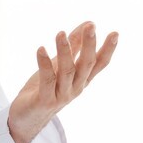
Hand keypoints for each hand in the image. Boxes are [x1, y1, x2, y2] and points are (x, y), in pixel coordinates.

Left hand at [7, 22, 118, 142]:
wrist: (27, 118)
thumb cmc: (45, 88)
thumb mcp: (61, 65)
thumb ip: (74, 46)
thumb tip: (88, 23)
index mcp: (82, 79)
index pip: (99, 63)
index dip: (107, 50)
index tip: (115, 33)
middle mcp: (75, 87)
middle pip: (85, 65)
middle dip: (89, 46)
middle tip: (91, 27)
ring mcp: (61, 95)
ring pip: (66, 71)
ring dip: (64, 51)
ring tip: (60, 33)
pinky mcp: (45, 100)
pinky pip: (46, 80)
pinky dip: (44, 64)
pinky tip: (41, 49)